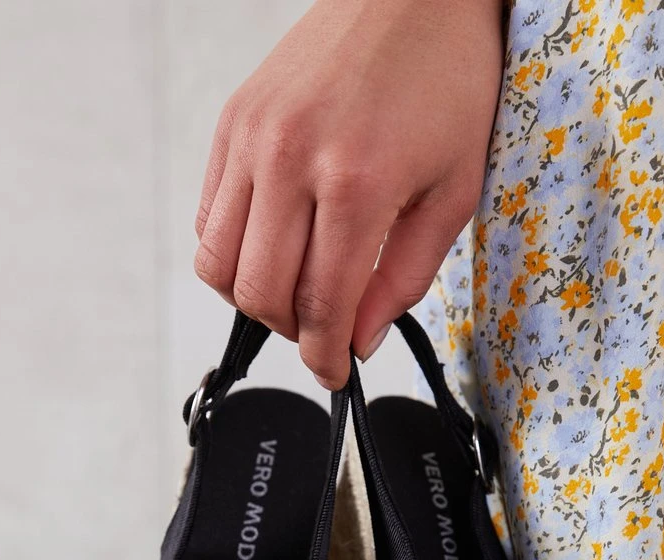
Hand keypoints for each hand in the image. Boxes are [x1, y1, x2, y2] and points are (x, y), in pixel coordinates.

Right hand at [194, 0, 503, 387]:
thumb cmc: (447, 82)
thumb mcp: (453, 192)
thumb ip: (404, 277)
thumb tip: (362, 338)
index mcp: (357, 181)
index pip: (321, 305)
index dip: (326, 356)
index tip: (335, 373)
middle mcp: (292, 158)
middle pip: (261, 293)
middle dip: (293, 333)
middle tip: (323, 332)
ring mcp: (252, 137)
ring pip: (218, 263)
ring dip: (255, 297)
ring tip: (296, 290)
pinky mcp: (231, 123)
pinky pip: (209, 216)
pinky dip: (235, 250)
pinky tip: (276, 246)